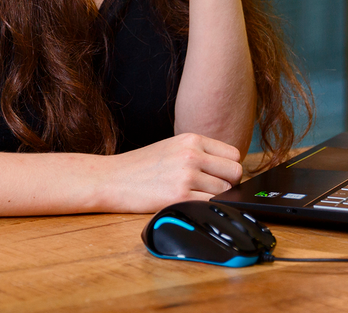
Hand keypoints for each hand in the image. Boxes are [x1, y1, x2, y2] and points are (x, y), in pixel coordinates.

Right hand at [98, 133, 243, 213]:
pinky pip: (210, 205)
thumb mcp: (173, 147)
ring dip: (215, 198)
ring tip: (195, 196)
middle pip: (235, 172)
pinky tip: (189, 204)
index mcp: (192, 139)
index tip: (220, 176)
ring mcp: (187, 175)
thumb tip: (229, 171)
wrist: (112, 179)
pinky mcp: (180, 196)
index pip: (234, 154)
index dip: (229, 168)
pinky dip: (205, 208)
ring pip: (225, 191)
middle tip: (211, 189)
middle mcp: (192, 154)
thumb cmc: (141, 166)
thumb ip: (200, 154)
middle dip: (229, 184)